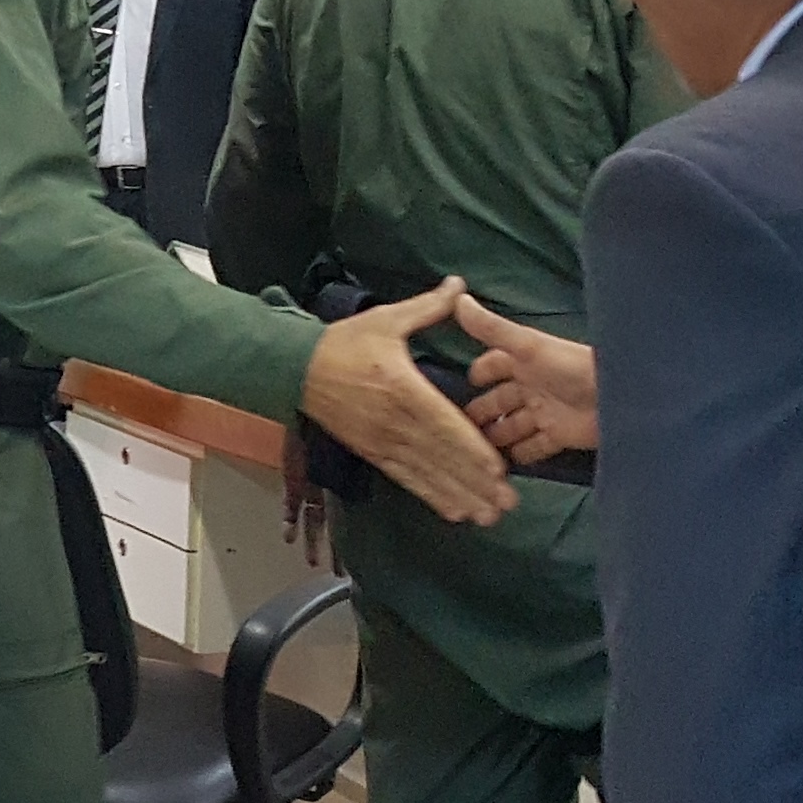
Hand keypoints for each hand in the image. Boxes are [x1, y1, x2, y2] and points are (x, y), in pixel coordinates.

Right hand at [300, 277, 516, 527]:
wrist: (295, 369)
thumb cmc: (345, 342)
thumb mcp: (386, 319)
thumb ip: (428, 308)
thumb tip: (460, 285)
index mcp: (403, 388)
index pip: (444, 424)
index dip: (471, 449)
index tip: (498, 470)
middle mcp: (395, 422)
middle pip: (441, 457)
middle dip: (475, 483)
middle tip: (506, 505)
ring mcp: (382, 442)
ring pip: (427, 475)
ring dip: (458, 497)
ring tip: (488, 517)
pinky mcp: (373, 453)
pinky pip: (407, 479)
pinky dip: (431, 496)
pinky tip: (454, 512)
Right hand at [458, 295, 600, 464]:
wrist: (617, 396)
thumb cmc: (570, 366)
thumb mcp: (527, 346)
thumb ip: (491, 328)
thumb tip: (458, 299)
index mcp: (524, 361)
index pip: (493, 365)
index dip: (477, 374)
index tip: (455, 386)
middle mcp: (532, 386)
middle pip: (499, 401)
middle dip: (480, 412)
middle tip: (456, 429)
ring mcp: (545, 413)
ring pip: (512, 426)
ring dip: (495, 437)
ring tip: (472, 452)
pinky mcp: (558, 436)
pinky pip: (534, 448)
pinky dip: (520, 456)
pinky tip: (502, 467)